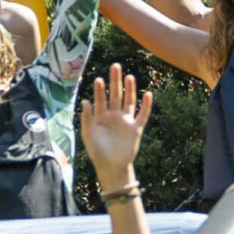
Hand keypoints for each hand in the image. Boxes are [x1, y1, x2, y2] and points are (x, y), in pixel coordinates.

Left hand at [80, 63, 152, 185]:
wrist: (111, 167)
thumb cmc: (97, 151)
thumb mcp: (88, 134)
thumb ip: (86, 118)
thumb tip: (85, 100)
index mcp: (101, 116)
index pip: (101, 99)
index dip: (100, 90)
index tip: (99, 79)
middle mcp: (114, 116)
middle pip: (116, 95)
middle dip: (115, 81)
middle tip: (115, 66)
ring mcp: (126, 121)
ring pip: (129, 101)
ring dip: (130, 89)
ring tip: (129, 76)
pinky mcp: (136, 129)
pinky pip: (143, 115)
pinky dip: (146, 105)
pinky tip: (148, 94)